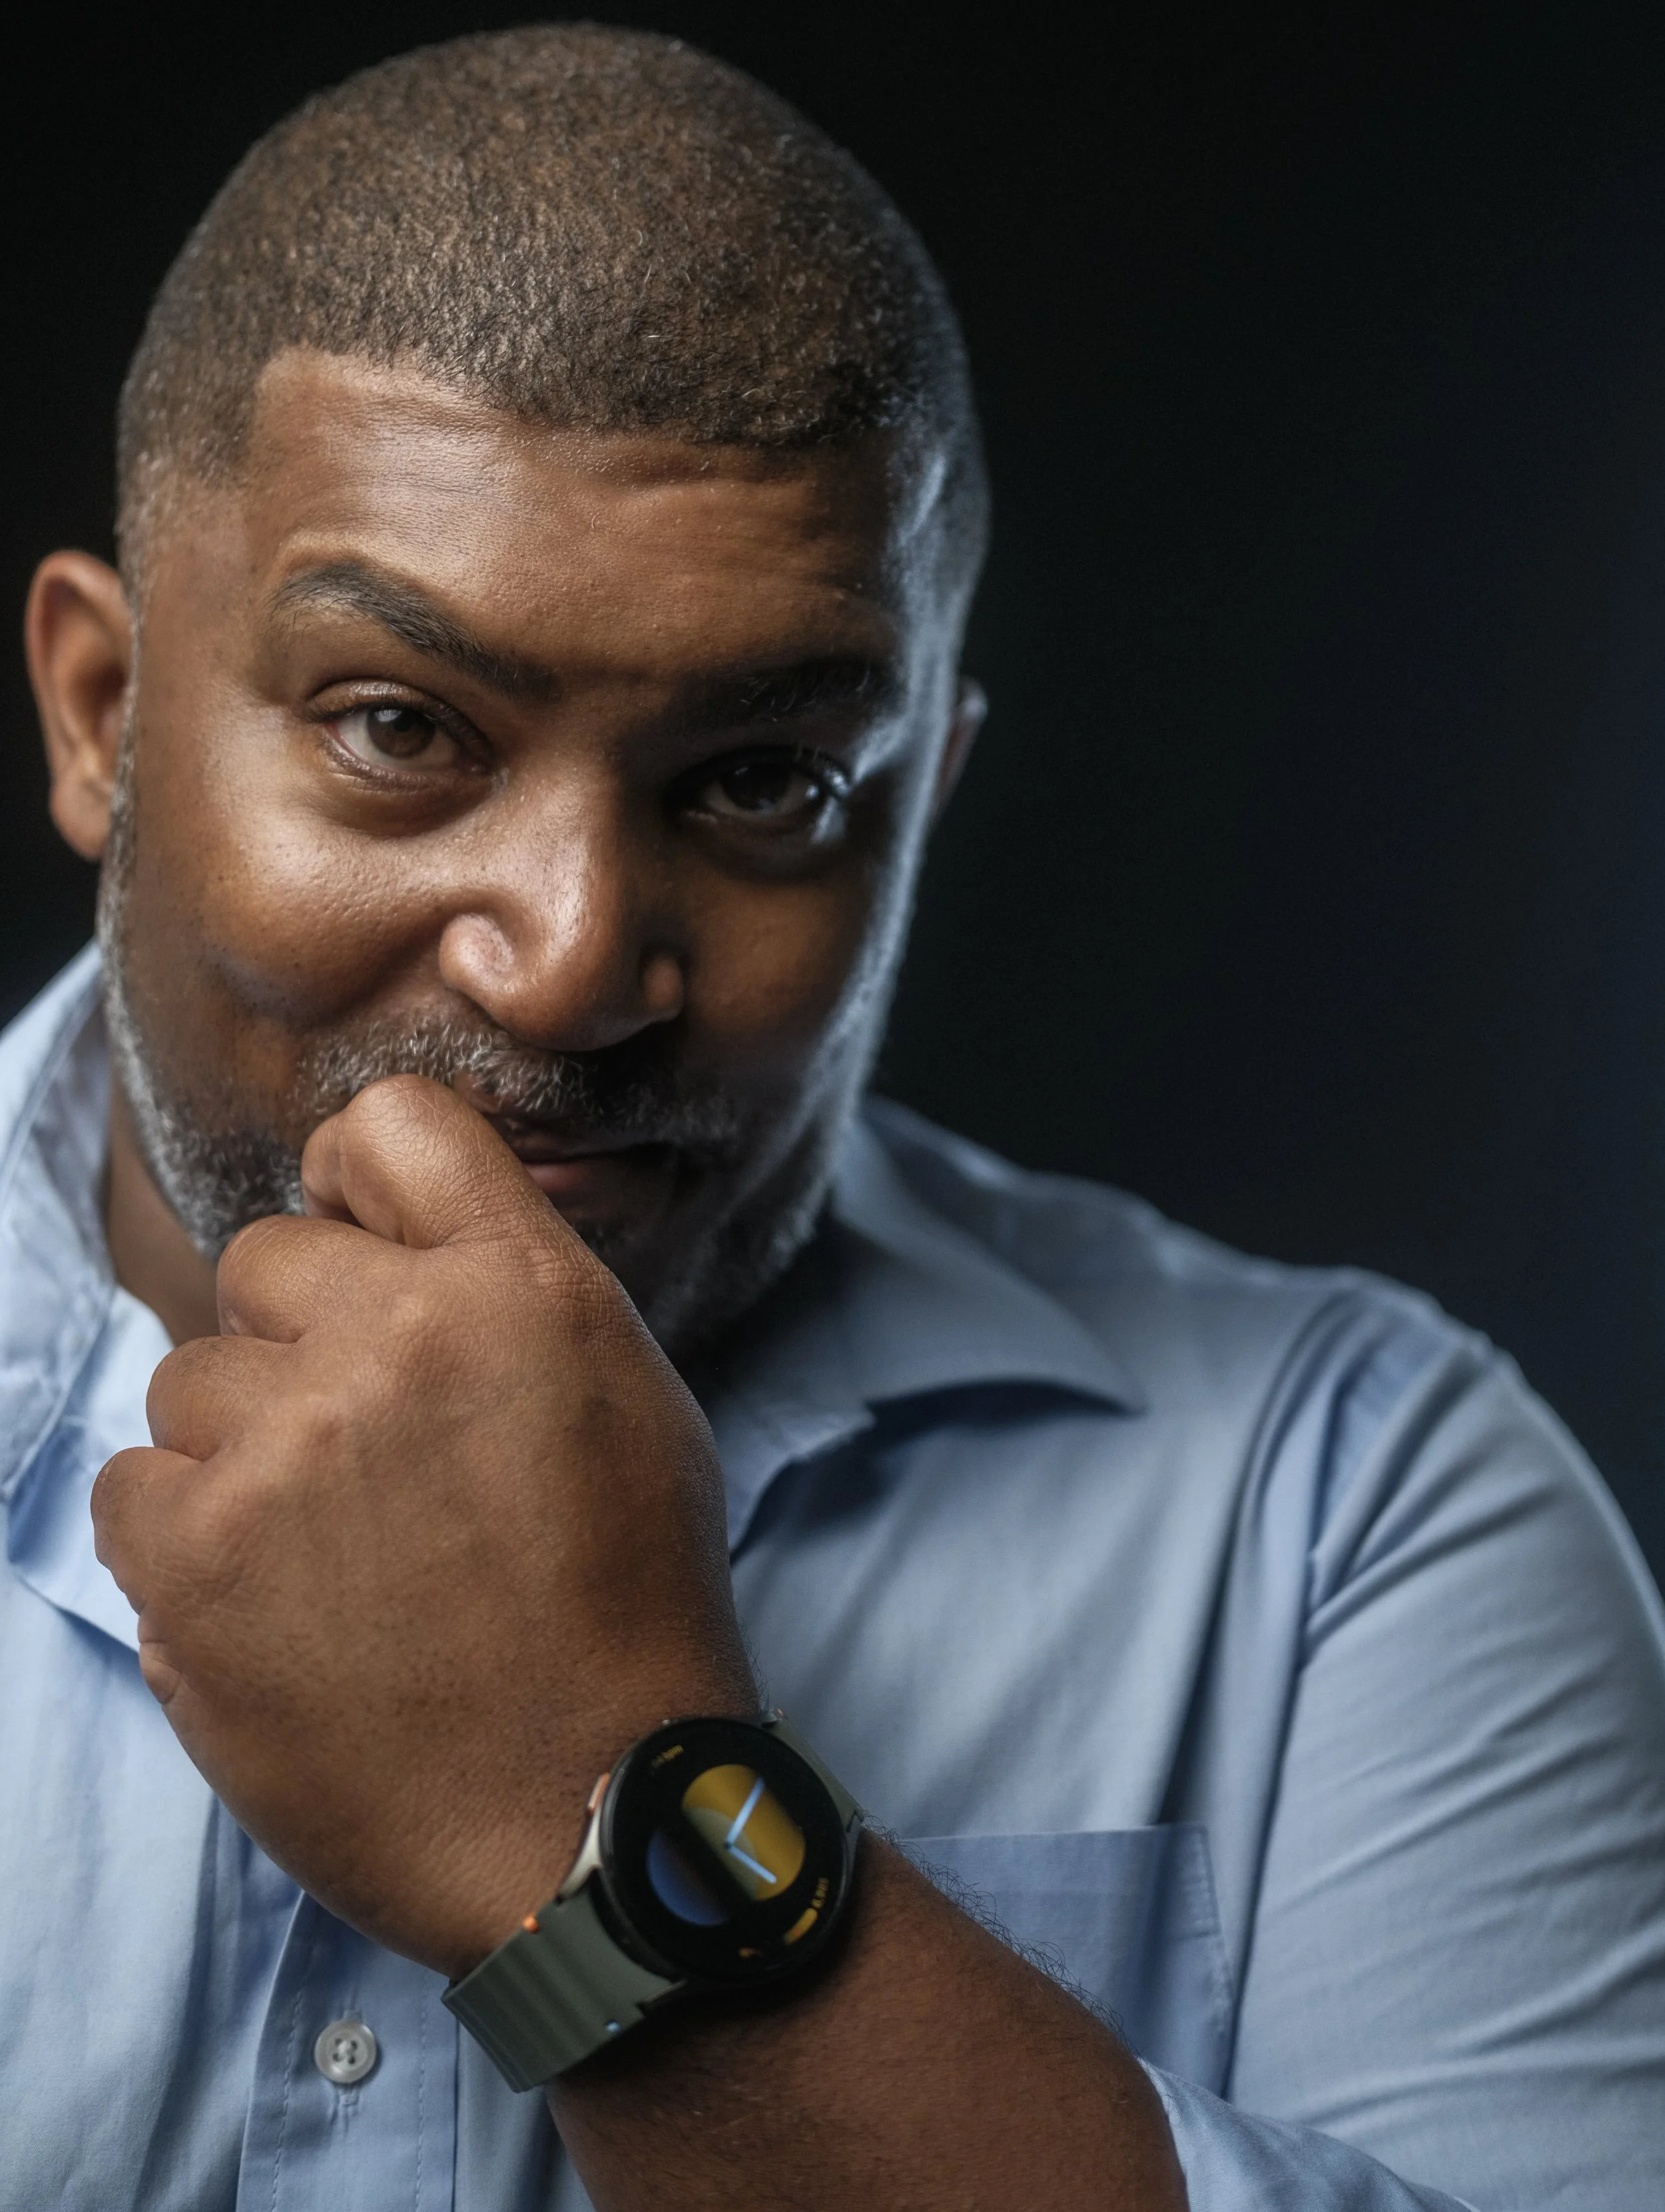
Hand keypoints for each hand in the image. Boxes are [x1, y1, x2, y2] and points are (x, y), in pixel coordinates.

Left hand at [92, 1077, 755, 1977]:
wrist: (591, 1813)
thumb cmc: (626, 1610)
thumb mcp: (630, 1402)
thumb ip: (512, 1293)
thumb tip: (391, 1240)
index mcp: (520, 1287)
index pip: (393, 1125)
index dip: (357, 1179)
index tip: (356, 1243)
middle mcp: (398, 1339)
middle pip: (265, 1258)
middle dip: (303, 1339)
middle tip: (370, 1456)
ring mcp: (287, 1448)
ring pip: (191, 1379)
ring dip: (242, 1450)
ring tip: (332, 1556)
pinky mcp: (195, 1561)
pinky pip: (129, 1487)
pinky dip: (184, 1541)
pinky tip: (272, 1605)